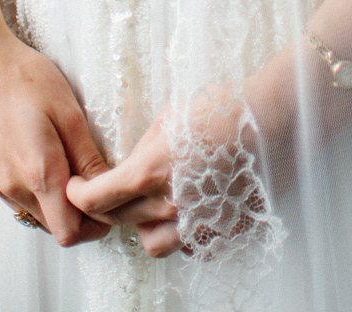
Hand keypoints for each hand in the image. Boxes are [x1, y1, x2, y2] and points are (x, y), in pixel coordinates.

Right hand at [0, 25, 111, 246]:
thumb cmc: (24, 78)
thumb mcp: (68, 112)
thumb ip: (87, 157)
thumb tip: (106, 187)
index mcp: (39, 174)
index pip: (69, 233)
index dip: (94, 224)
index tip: (106, 200)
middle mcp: (14, 187)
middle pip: (53, 228)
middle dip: (78, 216)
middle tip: (93, 183)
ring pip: (35, 214)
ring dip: (56, 204)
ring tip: (70, 166)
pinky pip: (18, 199)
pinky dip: (37, 192)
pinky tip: (45, 159)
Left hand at [66, 86, 278, 259]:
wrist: (275, 118)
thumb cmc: (225, 107)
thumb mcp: (171, 116)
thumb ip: (144, 149)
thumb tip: (129, 165)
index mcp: (151, 172)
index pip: (97, 199)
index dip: (79, 195)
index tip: (76, 189)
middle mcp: (171, 205)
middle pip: (120, 221)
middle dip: (108, 205)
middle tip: (110, 190)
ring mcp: (198, 223)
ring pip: (153, 242)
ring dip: (145, 225)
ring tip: (153, 202)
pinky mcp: (223, 231)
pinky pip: (189, 244)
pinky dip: (181, 231)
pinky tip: (187, 207)